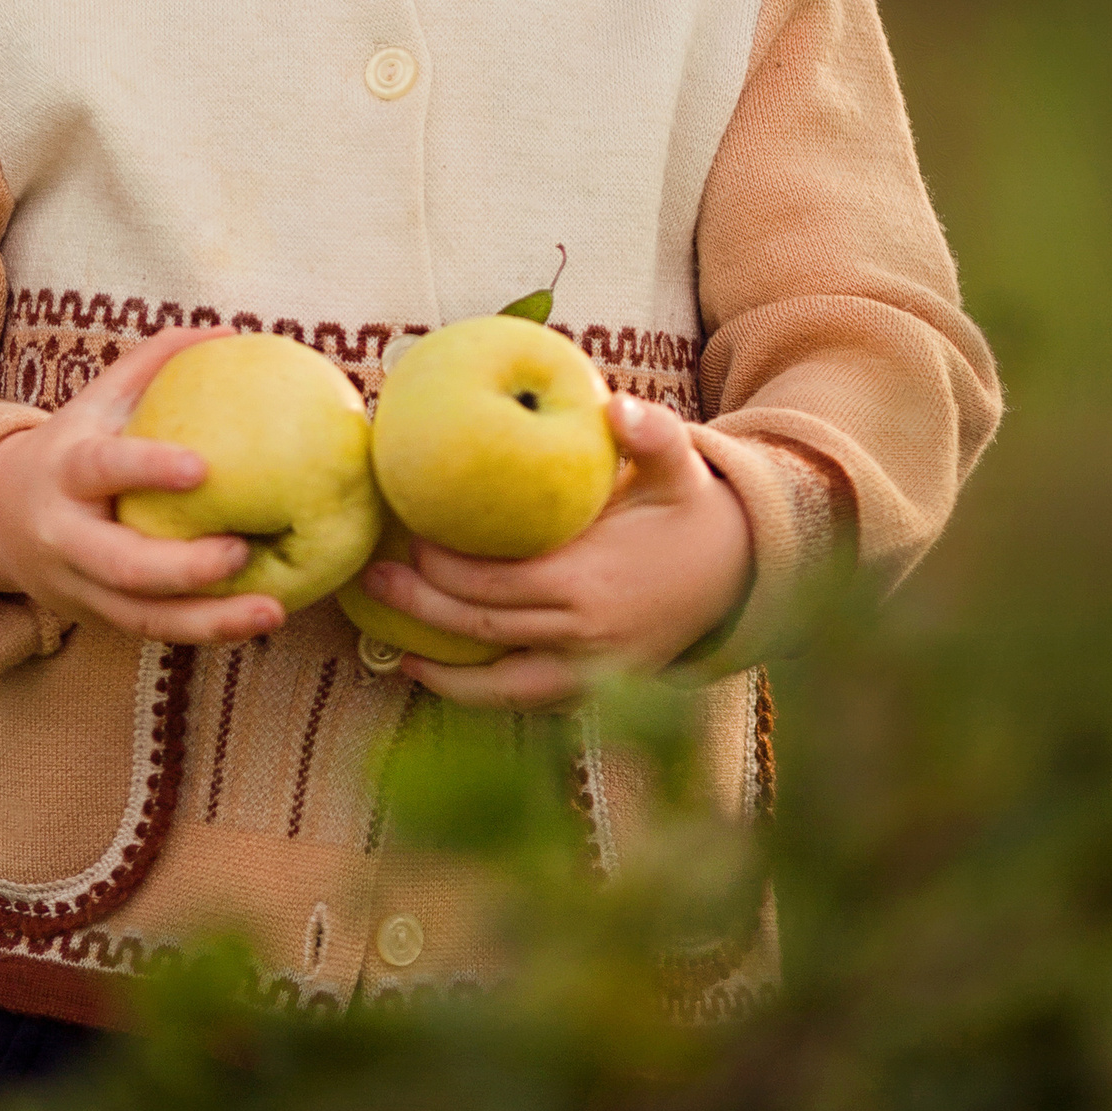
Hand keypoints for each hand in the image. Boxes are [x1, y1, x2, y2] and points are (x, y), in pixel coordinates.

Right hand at [0, 328, 286, 645]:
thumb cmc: (71, 447)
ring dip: (209, 620)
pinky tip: (258, 621)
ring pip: (142, 616)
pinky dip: (206, 632)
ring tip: (271, 610)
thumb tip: (228, 330)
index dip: (146, 469)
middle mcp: (66, 536)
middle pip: (121, 563)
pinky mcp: (100, 619)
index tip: (201, 469)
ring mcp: (80, 585)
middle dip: (183, 566)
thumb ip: (154, 362)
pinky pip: (155, 632)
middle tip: (244, 551)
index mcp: (64, 471)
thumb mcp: (96, 401)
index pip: (101, 470)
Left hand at [358, 395, 752, 711]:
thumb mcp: (679, 468)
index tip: (407, 537)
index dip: (443, 568)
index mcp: (591, 581)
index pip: (496, 582)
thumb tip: (615, 406)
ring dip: (440, 673)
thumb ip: (652, 434)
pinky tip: (434, 677)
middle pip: (483, 632)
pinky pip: (525, 704)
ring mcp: (591, 675)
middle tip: (370, 582)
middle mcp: (585, 637)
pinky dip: (478, 698)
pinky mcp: (595, 694)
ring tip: (388, 648)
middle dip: (419, 610)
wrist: (742, 579)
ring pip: (499, 687)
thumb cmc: (692, 514)